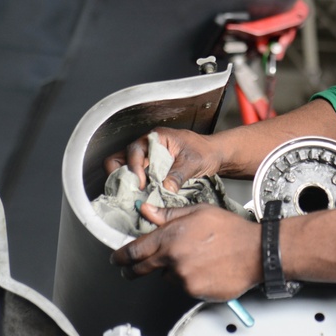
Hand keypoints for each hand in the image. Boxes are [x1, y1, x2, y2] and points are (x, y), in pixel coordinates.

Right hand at [103, 127, 222, 190]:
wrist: (214, 155)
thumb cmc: (205, 151)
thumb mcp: (193, 162)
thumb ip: (178, 175)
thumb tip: (164, 189)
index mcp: (157, 137)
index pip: (134, 151)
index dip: (135, 168)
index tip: (142, 184)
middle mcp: (147, 146)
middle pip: (120, 159)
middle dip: (122, 176)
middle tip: (131, 192)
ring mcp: (147, 159)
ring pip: (124, 170)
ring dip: (127, 184)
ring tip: (135, 197)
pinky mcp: (150, 170)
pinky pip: (135, 178)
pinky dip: (135, 188)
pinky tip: (142, 198)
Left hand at [110, 203, 261, 300]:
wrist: (256, 252)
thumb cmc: (231, 230)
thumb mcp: (199, 212)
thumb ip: (169, 214)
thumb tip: (147, 211)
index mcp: (171, 236)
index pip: (135, 250)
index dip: (121, 255)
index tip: (116, 258)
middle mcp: (173, 259)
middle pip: (141, 269)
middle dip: (132, 269)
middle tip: (130, 268)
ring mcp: (183, 278)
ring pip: (166, 276)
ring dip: (172, 269)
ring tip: (194, 258)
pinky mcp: (194, 292)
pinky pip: (183, 286)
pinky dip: (189, 279)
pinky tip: (205, 268)